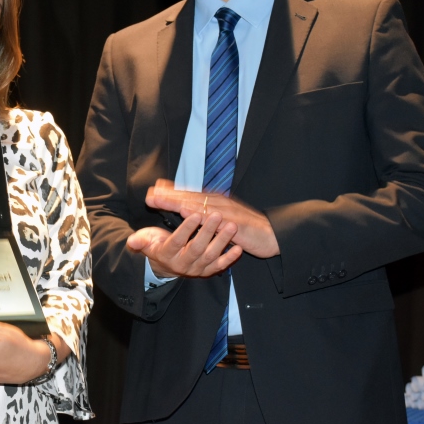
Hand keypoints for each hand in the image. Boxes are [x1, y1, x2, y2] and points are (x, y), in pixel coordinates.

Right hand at [127, 207, 241, 278]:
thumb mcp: (145, 241)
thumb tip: (131, 241)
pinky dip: (229, 259)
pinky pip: (219, 267)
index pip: (177, 241)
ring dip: (222, 241)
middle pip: (196, 248)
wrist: (164, 266)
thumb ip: (140, 241)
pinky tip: (239, 248)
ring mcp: (195, 269)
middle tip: (217, 215)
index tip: (194, 213)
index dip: (186, 228)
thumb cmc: (156, 246)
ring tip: (231, 226)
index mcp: (167, 254)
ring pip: (210, 256)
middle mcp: (182, 264)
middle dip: (208, 231)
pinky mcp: (206, 271)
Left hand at [145, 179, 279, 257]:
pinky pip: (213, 218)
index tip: (153, 189)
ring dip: (178, 201)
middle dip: (169, 194)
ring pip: (197, 205)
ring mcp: (226, 211)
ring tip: (161, 200)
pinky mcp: (233, 222)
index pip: (189, 194)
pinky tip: (186, 213)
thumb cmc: (248, 228)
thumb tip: (191, 212)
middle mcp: (219, 203)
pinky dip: (198, 214)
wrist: (273, 234)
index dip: (171, 192)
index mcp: (216, 202)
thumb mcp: (225, 220)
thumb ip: (208, 215)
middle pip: (189, 196)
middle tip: (150, 193)